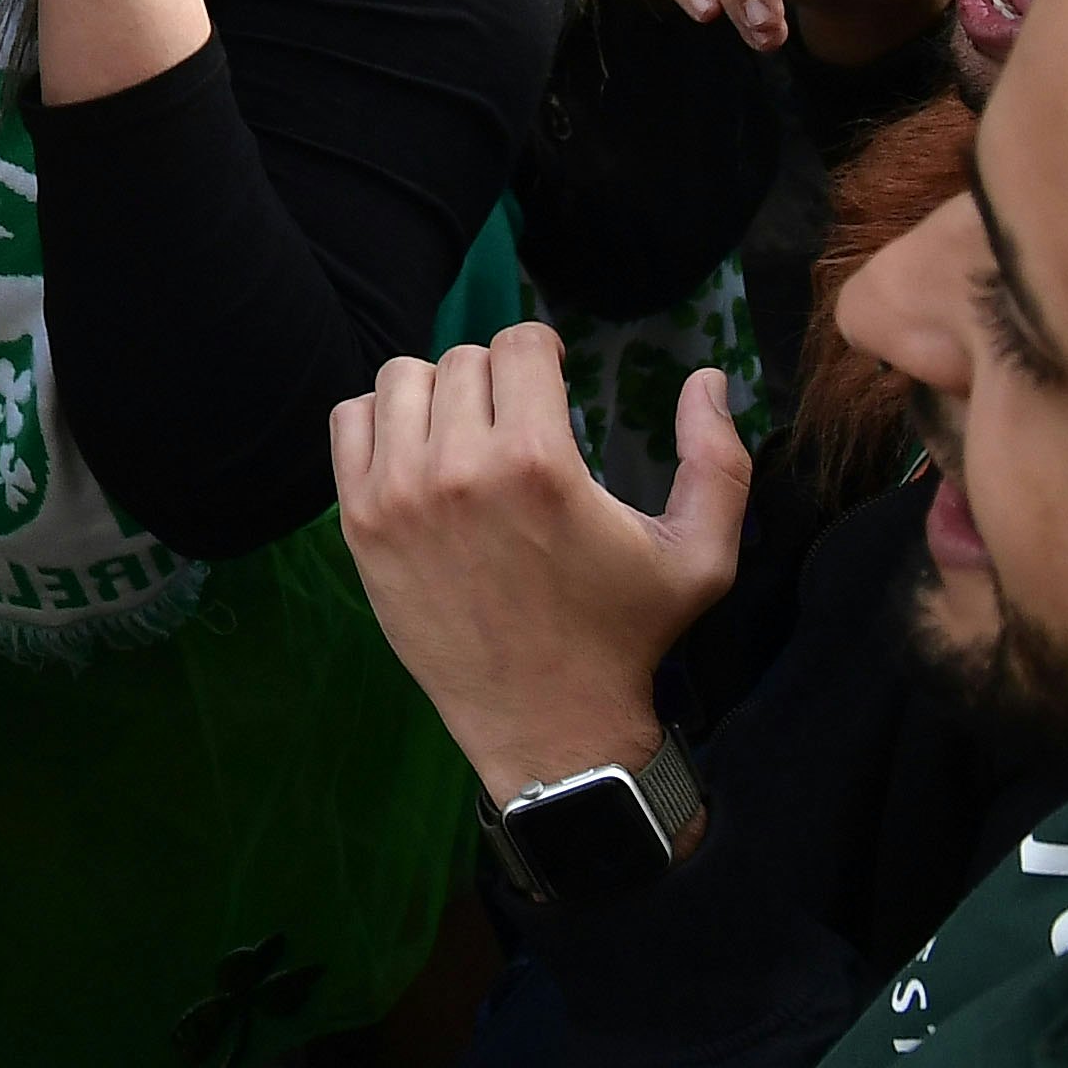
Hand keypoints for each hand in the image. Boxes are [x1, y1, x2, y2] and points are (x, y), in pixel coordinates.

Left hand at [332, 326, 747, 806]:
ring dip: (438, 393)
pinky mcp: (360, 522)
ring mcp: (397, 493)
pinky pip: (350, 422)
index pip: (518, 344)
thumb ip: (717, 459)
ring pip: (401, 379)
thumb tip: (708, 377)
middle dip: (498, 379)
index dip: (543, 353)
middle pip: (462, 359)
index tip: (553, 381)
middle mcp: (456, 467)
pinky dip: (382, 422)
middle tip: (518, 422)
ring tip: (468, 432)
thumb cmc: (626, 636)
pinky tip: (419, 453)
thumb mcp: (700, 556)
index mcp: (536, 462)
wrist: (548, 724)